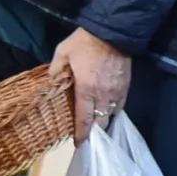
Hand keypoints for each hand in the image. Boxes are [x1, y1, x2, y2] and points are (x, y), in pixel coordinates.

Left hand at [53, 26, 131, 141]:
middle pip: (100, 123)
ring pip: (110, 115)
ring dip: (102, 120)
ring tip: (94, 122)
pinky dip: (112, 109)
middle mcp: (103, 95)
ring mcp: (117, 92)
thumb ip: (55, 71)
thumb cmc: (84, 42)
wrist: (112, 31)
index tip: (78, 144)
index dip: (81, 135)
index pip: (84, 120)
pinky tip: (105, 108)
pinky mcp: (126, 86)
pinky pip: (120, 105)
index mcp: (86, 90)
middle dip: (93, 132)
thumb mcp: (62, 53)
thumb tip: (50, 85)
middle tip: (85, 135)